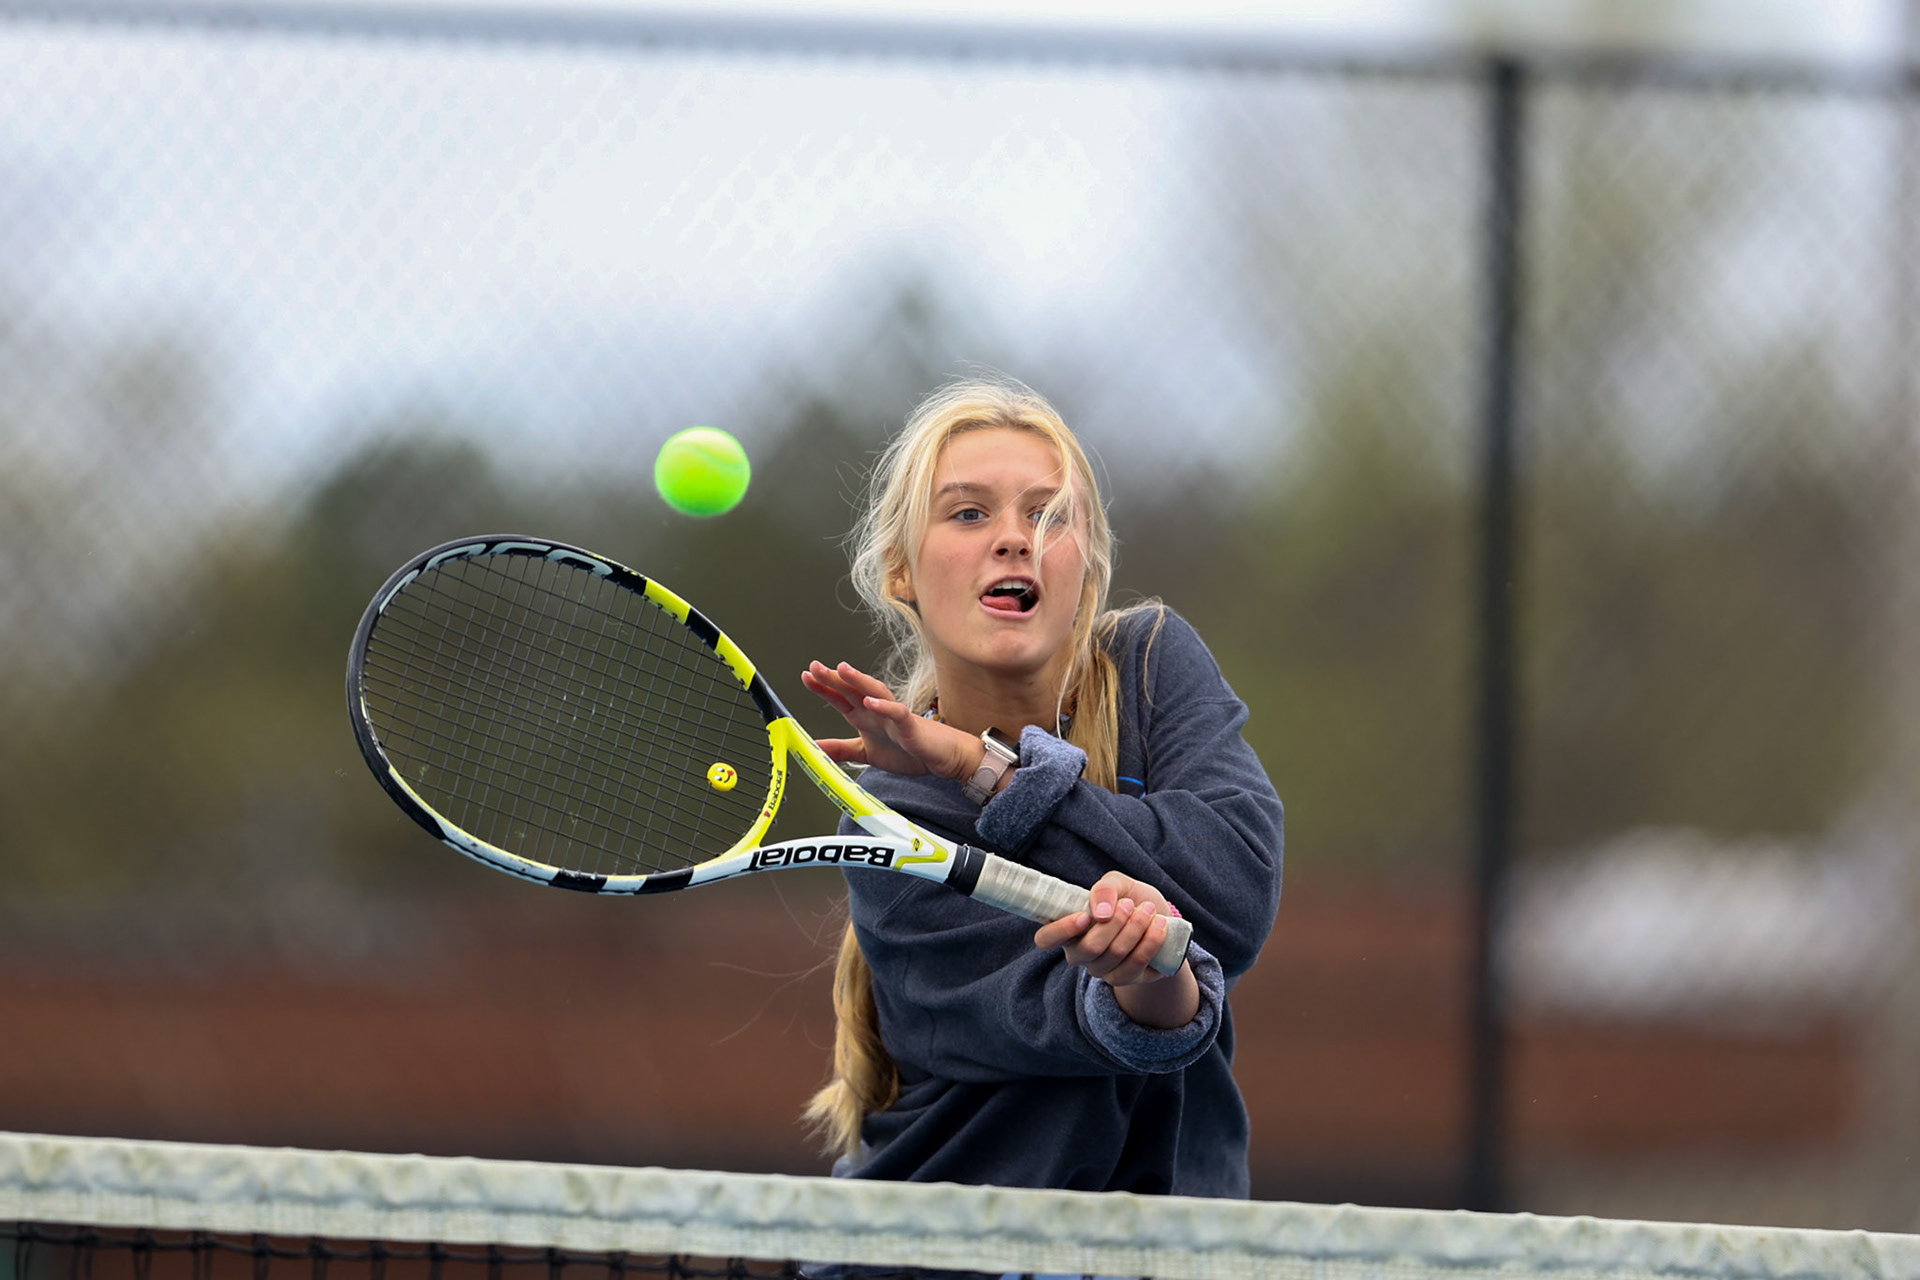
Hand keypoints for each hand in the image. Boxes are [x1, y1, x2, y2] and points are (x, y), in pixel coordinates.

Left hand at [802, 661, 977, 781]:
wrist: (941, 757)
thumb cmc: (908, 750)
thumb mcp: (866, 753)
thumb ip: (841, 750)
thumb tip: (815, 747)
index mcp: (865, 716)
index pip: (841, 698)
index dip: (824, 687)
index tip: (806, 676)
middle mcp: (877, 711)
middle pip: (854, 690)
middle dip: (834, 678)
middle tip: (815, 667)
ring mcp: (894, 716)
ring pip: (875, 692)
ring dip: (859, 681)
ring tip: (843, 670)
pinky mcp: (911, 727)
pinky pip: (898, 713)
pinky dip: (885, 707)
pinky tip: (871, 702)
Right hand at [1033, 870, 1199, 1028]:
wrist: (1159, 918)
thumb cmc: (1129, 899)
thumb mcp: (1118, 884)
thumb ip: (1105, 889)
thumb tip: (1101, 912)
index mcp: (1068, 928)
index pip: (1046, 939)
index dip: (1061, 930)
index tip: (1085, 916)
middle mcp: (1080, 953)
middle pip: (1089, 947)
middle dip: (1115, 922)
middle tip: (1130, 904)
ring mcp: (1101, 969)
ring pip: (1115, 954)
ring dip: (1136, 928)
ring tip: (1148, 910)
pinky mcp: (1125, 979)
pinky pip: (1136, 965)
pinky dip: (1150, 942)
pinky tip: (1159, 926)